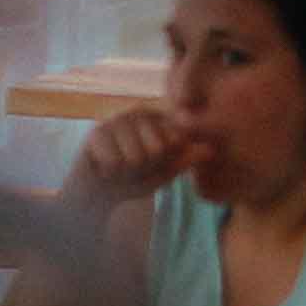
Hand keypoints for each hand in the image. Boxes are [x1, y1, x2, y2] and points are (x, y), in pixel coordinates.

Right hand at [73, 105, 196, 198]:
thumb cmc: (134, 179)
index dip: (167, 161)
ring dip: (127, 171)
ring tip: (118, 167)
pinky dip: (110, 172)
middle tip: (132, 167)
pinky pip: (114, 162)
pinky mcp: (95, 132)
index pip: (178, 140)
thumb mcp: (165, 173)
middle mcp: (140, 112)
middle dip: (146, 167)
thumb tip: (210, 150)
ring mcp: (116, 119)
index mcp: (161, 117)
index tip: (154, 163)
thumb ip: (185, 160)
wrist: (96, 194)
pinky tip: (103, 167)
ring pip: (136, 157)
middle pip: (158, 149)